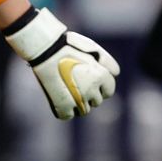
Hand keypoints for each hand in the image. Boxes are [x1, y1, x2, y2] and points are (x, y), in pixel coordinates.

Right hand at [3, 7, 120, 119]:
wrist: (45, 48)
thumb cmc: (68, 45)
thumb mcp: (92, 47)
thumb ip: (107, 62)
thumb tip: (116, 74)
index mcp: (102, 76)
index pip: (109, 91)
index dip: (101, 88)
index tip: (92, 84)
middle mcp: (92, 89)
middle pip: (96, 102)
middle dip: (89, 95)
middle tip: (76, 85)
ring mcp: (77, 99)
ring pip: (84, 110)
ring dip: (78, 104)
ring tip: (68, 92)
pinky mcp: (62, 106)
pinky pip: (67, 115)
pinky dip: (64, 110)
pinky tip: (59, 100)